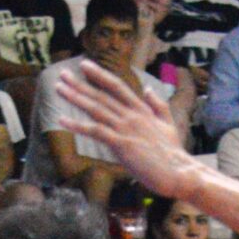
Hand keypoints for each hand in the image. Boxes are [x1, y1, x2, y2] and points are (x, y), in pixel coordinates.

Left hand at [55, 58, 200, 196]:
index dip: (99, 75)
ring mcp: (126, 129)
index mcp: (142, 110)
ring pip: (96, 109)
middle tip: (62, 74)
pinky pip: (95, 131)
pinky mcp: (122, 144)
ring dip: (76, 98)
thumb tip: (148, 88)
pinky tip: (62, 120)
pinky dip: (77, 125)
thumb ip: (157, 105)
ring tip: (59, 89)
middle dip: (80, 84)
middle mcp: (132, 115)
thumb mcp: (168, 123)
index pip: (117, 86)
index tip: (84, 65)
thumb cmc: (174, 153)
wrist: (180, 173)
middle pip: (102, 95)